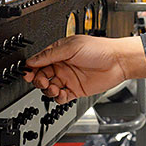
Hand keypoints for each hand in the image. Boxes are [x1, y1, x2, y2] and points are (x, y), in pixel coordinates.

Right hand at [23, 35, 145, 103]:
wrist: (118, 61)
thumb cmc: (100, 49)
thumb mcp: (72, 47)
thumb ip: (51, 55)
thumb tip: (32, 60)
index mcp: (60, 53)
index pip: (39, 61)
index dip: (31, 67)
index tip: (27, 72)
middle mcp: (62, 66)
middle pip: (41, 76)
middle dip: (38, 80)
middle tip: (42, 81)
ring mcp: (68, 78)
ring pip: (49, 88)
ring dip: (48, 89)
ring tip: (54, 87)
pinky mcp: (75, 90)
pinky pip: (61, 97)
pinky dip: (58, 98)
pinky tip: (61, 93)